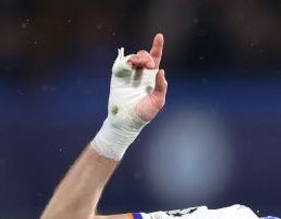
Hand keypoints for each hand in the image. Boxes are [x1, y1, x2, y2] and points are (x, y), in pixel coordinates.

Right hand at [91, 33, 168, 159]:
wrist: (126, 121)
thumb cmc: (143, 113)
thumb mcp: (157, 101)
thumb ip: (161, 87)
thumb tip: (161, 71)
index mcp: (151, 77)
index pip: (155, 58)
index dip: (157, 46)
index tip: (159, 36)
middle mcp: (140, 73)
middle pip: (144, 56)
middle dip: (147, 56)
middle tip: (149, 65)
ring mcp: (129, 74)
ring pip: (133, 57)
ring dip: (138, 57)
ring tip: (139, 64)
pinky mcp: (118, 76)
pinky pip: (121, 63)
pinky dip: (126, 61)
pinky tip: (130, 65)